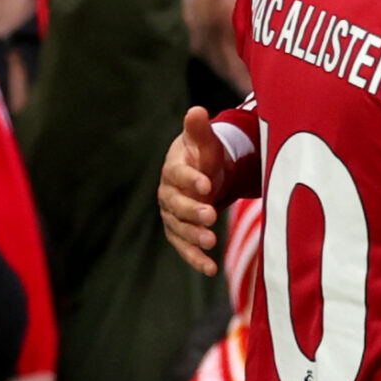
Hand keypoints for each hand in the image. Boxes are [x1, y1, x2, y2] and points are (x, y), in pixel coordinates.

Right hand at [160, 107, 231, 275]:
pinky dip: (195, 259)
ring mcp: (172, 216)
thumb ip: (200, 131)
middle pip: (177, 205)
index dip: (191, 180)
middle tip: (211, 215)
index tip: (206, 185)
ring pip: (179, 228)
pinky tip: (211, 270)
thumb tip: (197, 110)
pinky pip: (184, 247)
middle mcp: (169, 194)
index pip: (178, 175)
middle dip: (193, 211)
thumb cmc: (203, 156)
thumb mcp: (205, 142)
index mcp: (174, 170)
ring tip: (211, 242)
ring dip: (194, 237)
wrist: (200, 174)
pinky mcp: (179, 233)